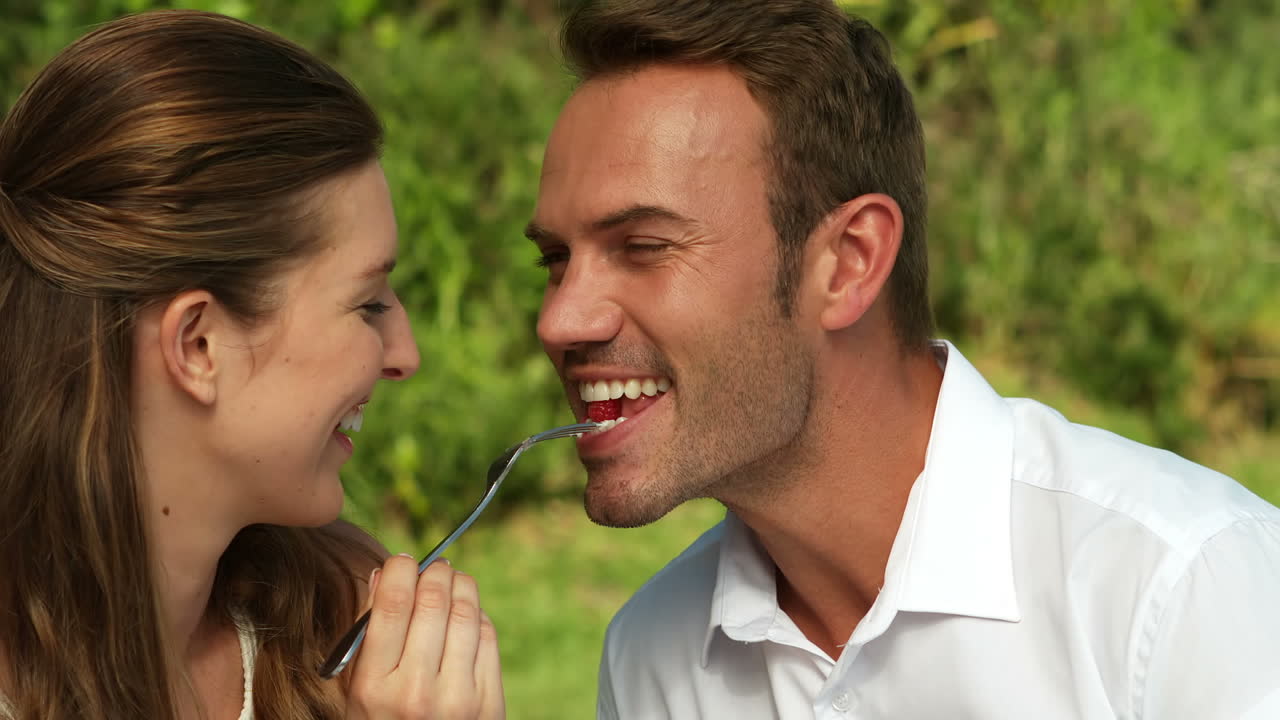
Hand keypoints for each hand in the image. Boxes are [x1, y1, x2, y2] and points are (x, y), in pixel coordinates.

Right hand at [345, 555, 504, 718]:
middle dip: (435, 572)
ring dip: (461, 586)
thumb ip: (369, 634)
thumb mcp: (359, 691)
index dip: (402, 569)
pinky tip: (467, 613)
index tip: (403, 560)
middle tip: (434, 567)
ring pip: (466, 614)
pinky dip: (478, 616)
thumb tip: (387, 574)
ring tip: (453, 580)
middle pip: (434, 602)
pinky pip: (487, 638)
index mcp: (375, 687)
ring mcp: (459, 698)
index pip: (393, 605)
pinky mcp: (489, 702)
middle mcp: (418, 692)